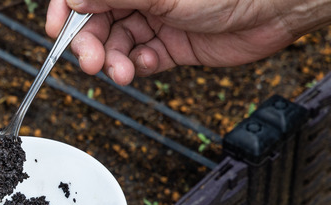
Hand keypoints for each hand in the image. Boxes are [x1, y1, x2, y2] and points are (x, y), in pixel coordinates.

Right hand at [46, 0, 330, 84]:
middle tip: (89, 60)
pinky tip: (143, 65)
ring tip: (119, 71)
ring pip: (117, 44)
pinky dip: (137, 66)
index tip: (56, 28)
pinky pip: (141, 59)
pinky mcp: (171, 46)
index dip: (66, 9)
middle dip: (89, 42)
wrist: (274, 8)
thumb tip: (74, 1)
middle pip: (97, 21)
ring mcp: (156, 19)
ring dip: (113, 60)